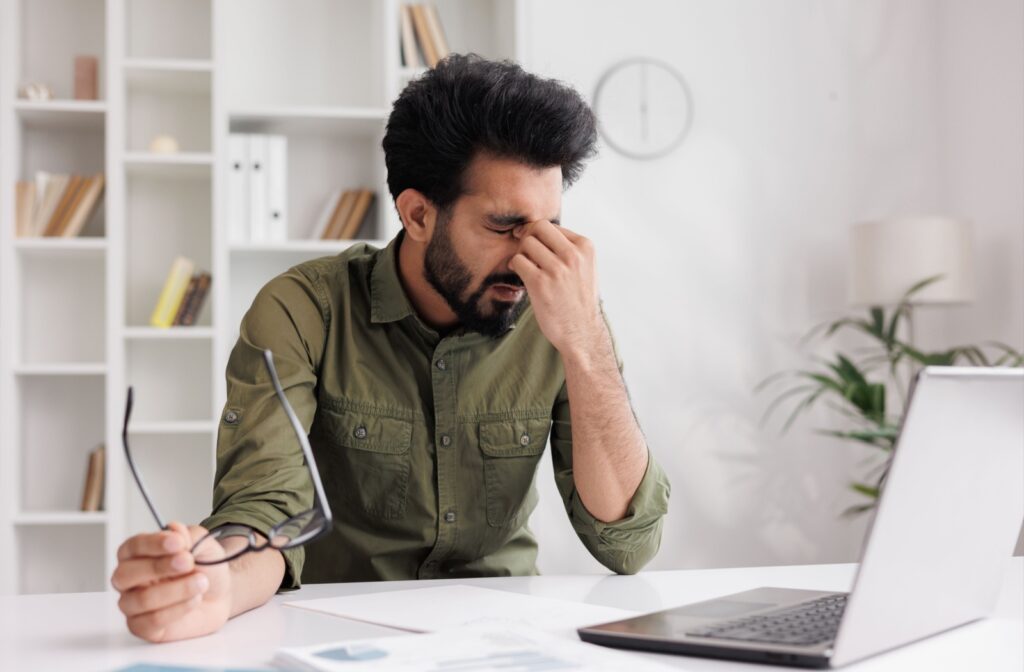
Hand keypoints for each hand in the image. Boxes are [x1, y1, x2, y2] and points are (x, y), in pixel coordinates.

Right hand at [111, 522, 231, 642]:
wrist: (220, 594)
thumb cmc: (204, 567)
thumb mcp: (202, 544)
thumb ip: (188, 535)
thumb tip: (173, 529)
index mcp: (137, 554)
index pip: (133, 546)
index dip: (153, 544)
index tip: (177, 542)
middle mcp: (129, 579)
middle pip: (125, 574)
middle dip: (158, 567)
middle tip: (188, 562)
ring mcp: (133, 604)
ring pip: (141, 599)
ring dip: (176, 589)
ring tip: (201, 582)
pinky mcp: (144, 627)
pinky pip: (151, 621)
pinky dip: (177, 609)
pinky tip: (195, 599)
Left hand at [508, 220, 605, 354]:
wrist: (582, 332)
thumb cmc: (579, 300)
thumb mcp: (585, 267)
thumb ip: (569, 248)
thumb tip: (538, 230)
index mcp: (586, 247)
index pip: (552, 225)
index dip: (538, 233)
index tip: (533, 244)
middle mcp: (573, 255)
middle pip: (538, 228)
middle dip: (528, 237)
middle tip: (525, 251)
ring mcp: (557, 269)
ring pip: (526, 243)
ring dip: (522, 254)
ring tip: (527, 267)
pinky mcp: (540, 283)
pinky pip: (518, 261)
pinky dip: (515, 266)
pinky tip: (522, 276)